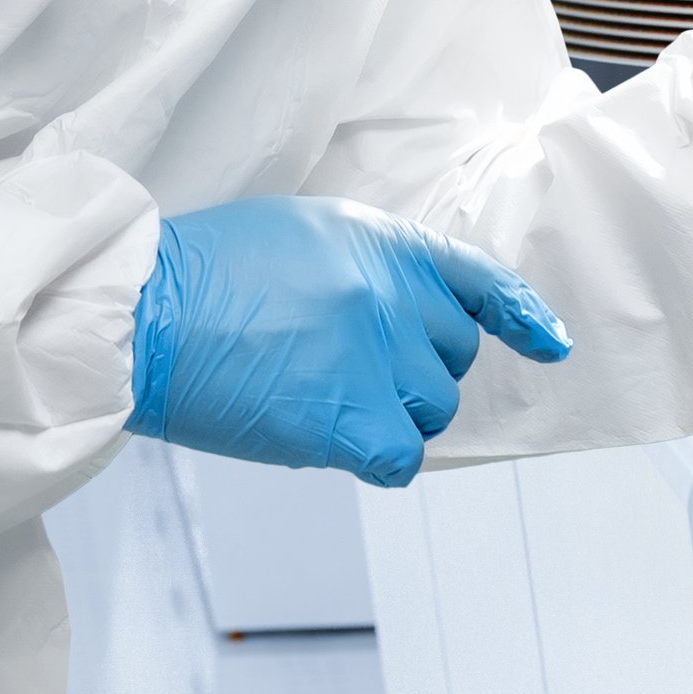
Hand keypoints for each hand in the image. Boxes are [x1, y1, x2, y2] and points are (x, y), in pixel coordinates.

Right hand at [126, 196, 573, 482]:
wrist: (144, 311)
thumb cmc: (204, 274)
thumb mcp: (300, 233)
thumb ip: (364, 266)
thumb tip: (394, 317)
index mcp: (383, 243)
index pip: (477, 278)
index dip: (518, 315)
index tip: (548, 343)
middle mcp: (392, 296)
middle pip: (452, 357)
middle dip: (414, 371)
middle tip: (346, 372)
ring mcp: (373, 357)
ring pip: (431, 409)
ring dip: (393, 416)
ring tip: (323, 400)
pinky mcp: (345, 417)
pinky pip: (402, 456)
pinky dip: (383, 459)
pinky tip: (345, 447)